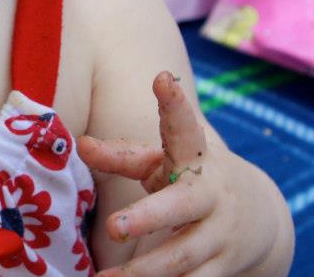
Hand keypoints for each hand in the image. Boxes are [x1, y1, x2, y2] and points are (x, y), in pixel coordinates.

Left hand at [78, 70, 279, 276]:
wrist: (258, 216)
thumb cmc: (187, 176)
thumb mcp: (160, 159)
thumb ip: (121, 155)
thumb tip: (80, 144)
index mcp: (193, 155)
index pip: (183, 126)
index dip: (174, 104)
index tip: (162, 79)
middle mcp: (209, 193)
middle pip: (178, 207)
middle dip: (147, 218)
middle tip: (113, 226)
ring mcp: (219, 234)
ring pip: (182, 257)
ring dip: (143, 272)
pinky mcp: (224, 268)